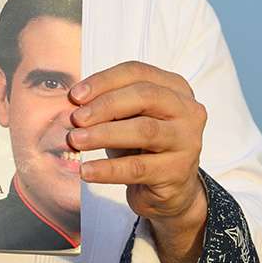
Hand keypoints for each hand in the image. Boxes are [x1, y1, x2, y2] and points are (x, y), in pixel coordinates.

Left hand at [66, 61, 206, 221]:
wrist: (169, 190)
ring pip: (144, 131)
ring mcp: (187, 141)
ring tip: (76, 140)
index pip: (137, 72)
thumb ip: (107, 104)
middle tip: (75, 119)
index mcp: (175, 87)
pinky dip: (108, 169)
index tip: (74, 96)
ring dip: (104, 134)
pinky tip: (87, 170)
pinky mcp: (178, 172)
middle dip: (105, 105)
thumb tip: (73, 102)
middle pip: (145, 96)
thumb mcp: (126, 118)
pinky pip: (138, 168)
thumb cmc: (142, 145)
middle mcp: (187, 110)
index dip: (104, 81)